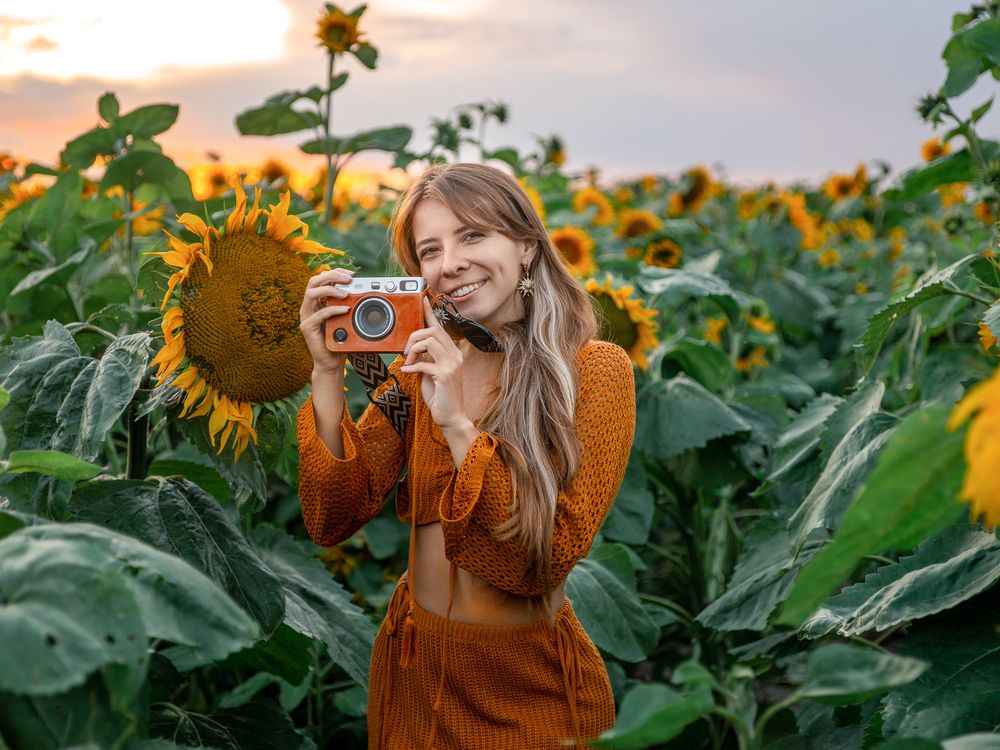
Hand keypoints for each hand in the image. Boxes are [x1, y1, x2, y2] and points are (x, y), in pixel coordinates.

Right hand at [299, 267, 354, 375]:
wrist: (332, 362)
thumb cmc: (340, 340)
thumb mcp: (347, 318)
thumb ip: (349, 305)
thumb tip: (363, 291)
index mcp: (317, 301)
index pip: (321, 279)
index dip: (335, 272)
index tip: (351, 274)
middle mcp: (309, 306)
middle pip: (313, 281)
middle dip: (331, 276)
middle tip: (349, 279)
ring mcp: (306, 316)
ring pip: (311, 293)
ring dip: (330, 289)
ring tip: (346, 294)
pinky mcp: (307, 327)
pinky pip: (319, 314)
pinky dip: (333, 310)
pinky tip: (345, 310)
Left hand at [400, 295, 473, 430]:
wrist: (451, 417)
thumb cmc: (440, 396)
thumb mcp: (430, 373)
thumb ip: (425, 359)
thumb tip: (412, 349)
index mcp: (453, 353)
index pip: (441, 328)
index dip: (431, 313)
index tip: (423, 300)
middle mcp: (456, 355)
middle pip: (433, 331)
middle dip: (415, 336)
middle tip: (406, 351)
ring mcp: (452, 365)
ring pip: (429, 341)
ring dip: (413, 350)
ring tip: (408, 362)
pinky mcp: (445, 376)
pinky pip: (424, 363)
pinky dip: (411, 366)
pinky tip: (407, 371)